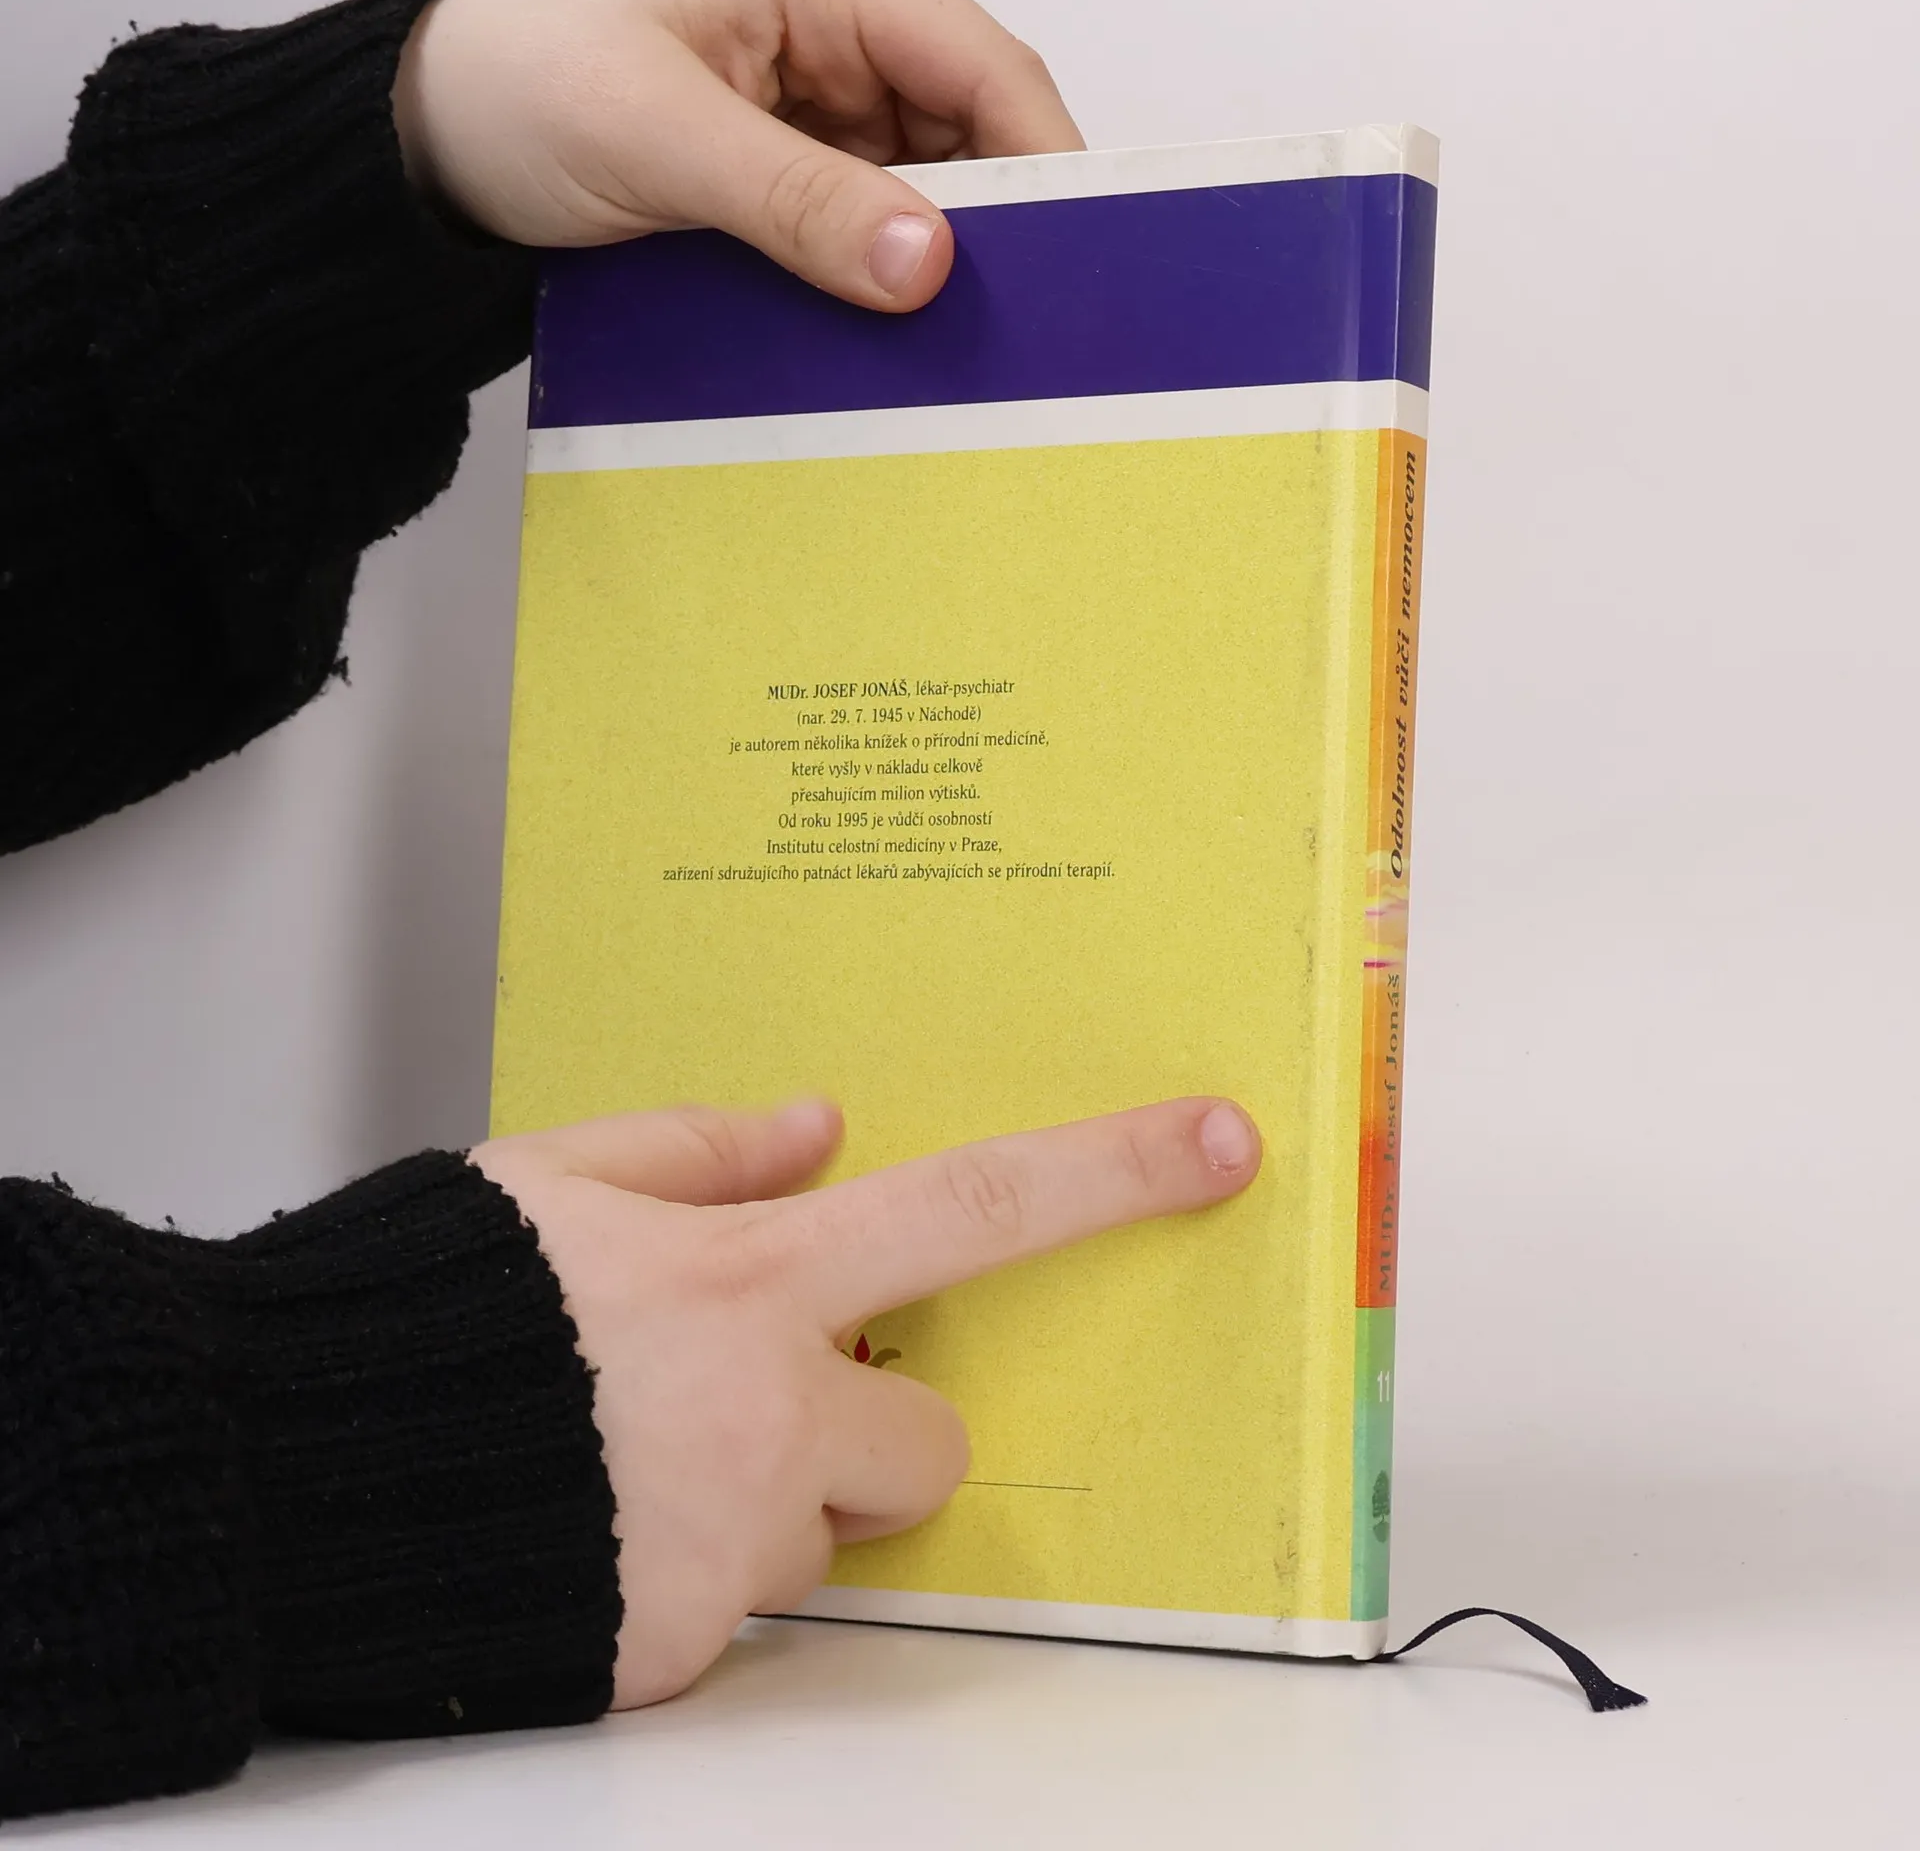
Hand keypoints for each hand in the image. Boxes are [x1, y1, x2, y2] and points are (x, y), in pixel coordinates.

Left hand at [392, 0, 1083, 308]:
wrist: (434, 143)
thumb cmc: (523, 88)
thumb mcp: (656, 137)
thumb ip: (793, 197)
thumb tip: (926, 264)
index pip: (983, 67)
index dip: (1046, 158)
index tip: (1080, 263)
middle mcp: (843, 51)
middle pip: (975, 141)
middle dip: (1005, 230)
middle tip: (1024, 337)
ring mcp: (821, 128)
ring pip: (930, 204)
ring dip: (944, 276)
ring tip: (965, 360)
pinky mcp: (793, 193)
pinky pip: (869, 246)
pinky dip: (885, 295)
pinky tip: (893, 353)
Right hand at [472, 1093, 1259, 1705]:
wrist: (277, 1476)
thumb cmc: (406, 1309)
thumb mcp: (547, 1179)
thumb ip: (696, 1148)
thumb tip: (815, 1126)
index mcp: (748, 1278)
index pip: (971, 1207)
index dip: (1105, 1171)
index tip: (1216, 1144)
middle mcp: (767, 1416)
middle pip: (931, 1433)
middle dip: (875, 1422)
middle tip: (757, 1398)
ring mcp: (727, 1546)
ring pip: (819, 1532)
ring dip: (763, 1501)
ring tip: (625, 1462)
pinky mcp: (674, 1652)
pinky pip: (728, 1612)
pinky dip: (680, 1573)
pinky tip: (584, 1528)